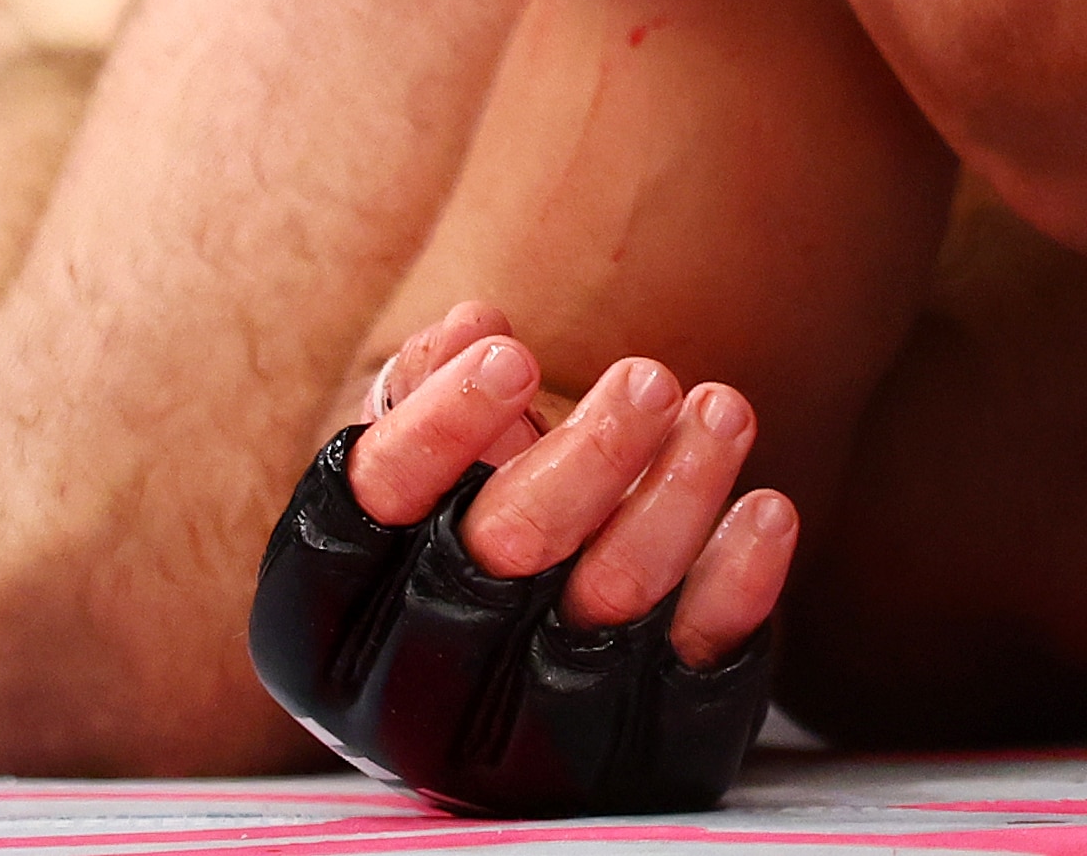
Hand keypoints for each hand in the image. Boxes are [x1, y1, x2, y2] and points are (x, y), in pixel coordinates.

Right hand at [247, 302, 791, 814]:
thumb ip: (425, 400)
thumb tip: (470, 329)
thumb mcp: (415, 480)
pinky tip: (766, 509)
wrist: (505, 703)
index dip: (433, 427)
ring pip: (603, 605)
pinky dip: (735, 583)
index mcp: (320, 627)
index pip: (360, 515)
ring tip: (722, 408)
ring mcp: (520, 740)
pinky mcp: (633, 757)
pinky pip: (693, 671)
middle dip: (585, 455)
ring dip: (676, 494)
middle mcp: (409, 699)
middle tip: (649, 375)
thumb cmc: (449, 546)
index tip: (511, 347)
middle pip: (495, 562)